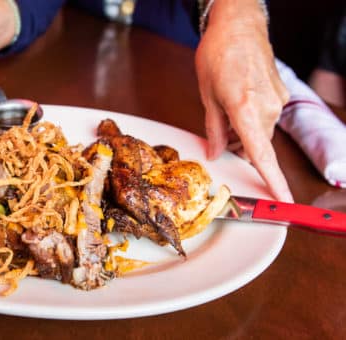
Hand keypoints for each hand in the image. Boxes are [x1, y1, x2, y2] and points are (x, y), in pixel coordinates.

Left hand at [195, 2, 291, 201]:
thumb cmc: (218, 56)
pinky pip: (266, 116)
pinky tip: (238, 104)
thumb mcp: (206, 96)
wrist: (238, 25)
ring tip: (226, 113)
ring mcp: (277, 100)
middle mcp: (267, 108)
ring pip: (260, 131)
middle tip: (220, 140)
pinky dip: (251, 119)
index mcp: (246, 111)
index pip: (262, 155)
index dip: (272, 181)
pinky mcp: (281, 93)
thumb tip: (217, 153)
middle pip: (256, 145)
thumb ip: (214, 129)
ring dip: (244, 132)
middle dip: (239, 149)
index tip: (282, 201)